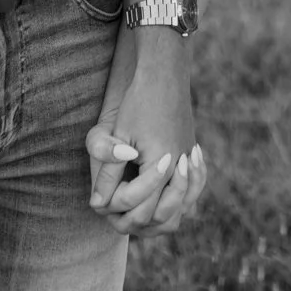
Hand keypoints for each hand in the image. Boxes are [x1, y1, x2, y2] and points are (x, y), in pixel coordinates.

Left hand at [85, 29, 205, 235]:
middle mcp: (181, 168)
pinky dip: (181, 197)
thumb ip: (107, 173)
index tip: (103, 198)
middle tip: (121, 213)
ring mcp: (190, 161)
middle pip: (164, 214)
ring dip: (163, 212)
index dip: (118, 204)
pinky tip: (163, 194)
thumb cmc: (138, 102)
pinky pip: (193, 187)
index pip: (140, 205)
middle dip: (140, 216)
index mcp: (161, 166)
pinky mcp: (192, 152)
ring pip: (183, 206)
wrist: (165, 73)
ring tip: (143, 209)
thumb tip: (97, 204)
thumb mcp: (118, 136)